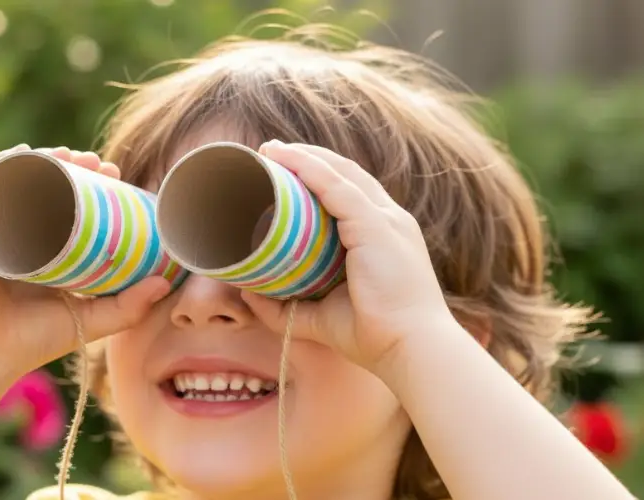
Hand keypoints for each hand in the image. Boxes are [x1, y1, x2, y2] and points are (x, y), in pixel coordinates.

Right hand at [0, 145, 170, 378]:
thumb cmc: (32, 341)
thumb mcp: (90, 320)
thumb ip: (128, 306)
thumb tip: (163, 284)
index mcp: (46, 251)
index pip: (71, 207)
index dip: (94, 187)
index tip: (116, 174)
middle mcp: (19, 235)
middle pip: (46, 189)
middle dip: (72, 167)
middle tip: (97, 162)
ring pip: (17, 184)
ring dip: (42, 161)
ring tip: (67, 153)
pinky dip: (0, 168)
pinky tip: (21, 154)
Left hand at [241, 140, 459, 376]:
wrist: (411, 349)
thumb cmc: (374, 337)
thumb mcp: (321, 318)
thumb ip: (285, 308)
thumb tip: (248, 293)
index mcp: (384, 236)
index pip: (351, 193)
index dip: (319, 176)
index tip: (285, 171)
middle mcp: (389, 220)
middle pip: (346, 175)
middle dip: (309, 159)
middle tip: (272, 153)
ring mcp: (385, 220)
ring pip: (340, 173)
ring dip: (304, 157)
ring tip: (271, 150)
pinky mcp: (376, 226)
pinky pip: (337, 186)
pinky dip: (309, 169)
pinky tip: (286, 159)